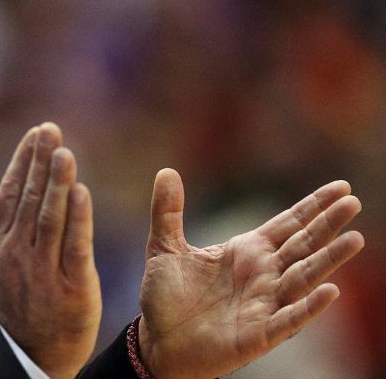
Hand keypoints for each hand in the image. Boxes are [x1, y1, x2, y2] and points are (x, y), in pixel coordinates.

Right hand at [0, 123, 100, 378]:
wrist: (34, 354)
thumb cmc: (15, 304)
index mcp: (0, 244)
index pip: (11, 194)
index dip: (23, 161)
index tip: (35, 132)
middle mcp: (18, 253)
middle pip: (30, 199)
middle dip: (40, 162)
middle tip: (50, 129)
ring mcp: (43, 270)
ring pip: (50, 218)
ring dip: (57, 183)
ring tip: (65, 152)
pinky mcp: (72, 286)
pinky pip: (74, 247)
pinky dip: (78, 219)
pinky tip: (82, 192)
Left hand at [138, 169, 364, 378]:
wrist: (157, 341)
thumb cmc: (166, 296)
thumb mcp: (164, 246)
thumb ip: (168, 211)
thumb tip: (166, 171)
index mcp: (247, 251)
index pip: (288, 224)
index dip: (314, 206)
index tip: (342, 187)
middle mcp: (263, 275)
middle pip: (303, 245)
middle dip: (327, 225)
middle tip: (354, 202)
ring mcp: (264, 304)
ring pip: (303, 278)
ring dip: (328, 260)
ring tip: (353, 239)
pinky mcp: (258, 334)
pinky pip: (289, 319)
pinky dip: (308, 307)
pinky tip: (330, 291)